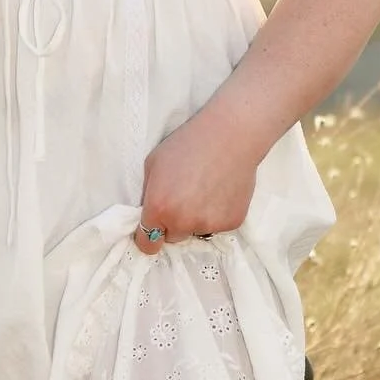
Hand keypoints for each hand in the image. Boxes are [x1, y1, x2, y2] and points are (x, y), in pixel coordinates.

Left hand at [132, 108, 260, 255]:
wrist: (231, 135)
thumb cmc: (188, 144)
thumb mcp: (153, 165)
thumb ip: (149, 194)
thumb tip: (150, 214)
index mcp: (159, 209)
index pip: (147, 244)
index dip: (148, 237)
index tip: (152, 230)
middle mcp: (183, 222)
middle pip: (173, 237)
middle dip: (173, 224)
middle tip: (183, 197)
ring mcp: (209, 225)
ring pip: (196, 231)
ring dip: (196, 218)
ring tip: (204, 190)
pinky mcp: (232, 223)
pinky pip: (217, 225)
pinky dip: (216, 214)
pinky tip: (220, 191)